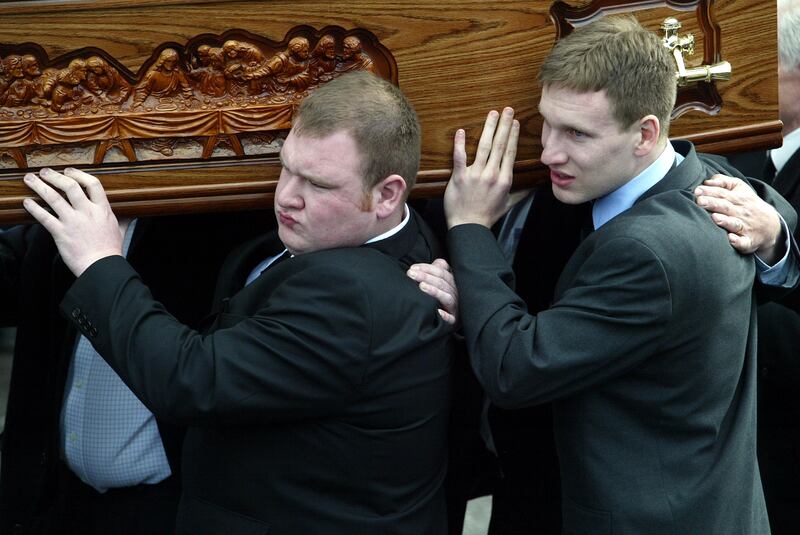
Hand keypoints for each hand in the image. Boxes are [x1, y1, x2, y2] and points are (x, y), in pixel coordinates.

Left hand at [23, 168, 123, 275]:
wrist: (101, 266)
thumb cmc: (111, 251)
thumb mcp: (121, 230)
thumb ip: (125, 219)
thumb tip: (132, 214)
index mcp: (102, 210)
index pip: (92, 184)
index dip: (79, 174)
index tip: (69, 171)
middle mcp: (87, 212)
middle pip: (70, 186)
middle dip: (55, 176)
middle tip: (45, 172)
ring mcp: (73, 222)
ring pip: (53, 198)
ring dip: (39, 186)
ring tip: (30, 179)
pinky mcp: (61, 233)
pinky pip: (44, 217)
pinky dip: (34, 208)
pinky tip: (27, 202)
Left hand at [407, 258, 458, 325]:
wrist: (451, 319)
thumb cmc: (444, 299)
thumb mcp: (442, 283)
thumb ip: (438, 271)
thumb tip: (435, 262)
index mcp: (452, 283)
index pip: (441, 272)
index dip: (427, 268)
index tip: (413, 268)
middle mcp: (455, 293)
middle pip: (442, 282)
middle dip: (425, 276)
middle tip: (411, 274)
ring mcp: (455, 307)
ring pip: (447, 297)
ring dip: (434, 291)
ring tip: (421, 286)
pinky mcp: (454, 320)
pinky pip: (450, 318)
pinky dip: (445, 315)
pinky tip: (438, 312)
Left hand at [444, 107, 519, 228]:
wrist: (469, 227)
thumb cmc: (487, 216)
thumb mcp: (508, 205)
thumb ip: (522, 193)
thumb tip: (535, 187)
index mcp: (504, 180)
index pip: (510, 152)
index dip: (513, 135)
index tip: (516, 122)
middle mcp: (492, 174)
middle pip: (500, 145)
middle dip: (505, 125)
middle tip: (507, 110)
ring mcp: (476, 175)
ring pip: (484, 147)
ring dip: (489, 128)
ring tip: (492, 114)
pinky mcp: (460, 178)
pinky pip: (460, 157)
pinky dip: (460, 143)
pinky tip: (461, 131)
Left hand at [694, 174, 784, 263]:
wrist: (771, 225)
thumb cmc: (748, 204)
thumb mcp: (740, 188)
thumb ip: (723, 182)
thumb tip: (707, 181)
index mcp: (740, 199)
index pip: (723, 194)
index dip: (710, 192)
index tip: (697, 191)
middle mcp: (742, 213)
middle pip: (726, 207)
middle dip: (713, 204)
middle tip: (699, 201)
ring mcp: (746, 227)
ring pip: (734, 224)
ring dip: (725, 221)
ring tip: (714, 217)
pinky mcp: (748, 241)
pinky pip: (743, 242)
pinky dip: (737, 241)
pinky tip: (730, 239)